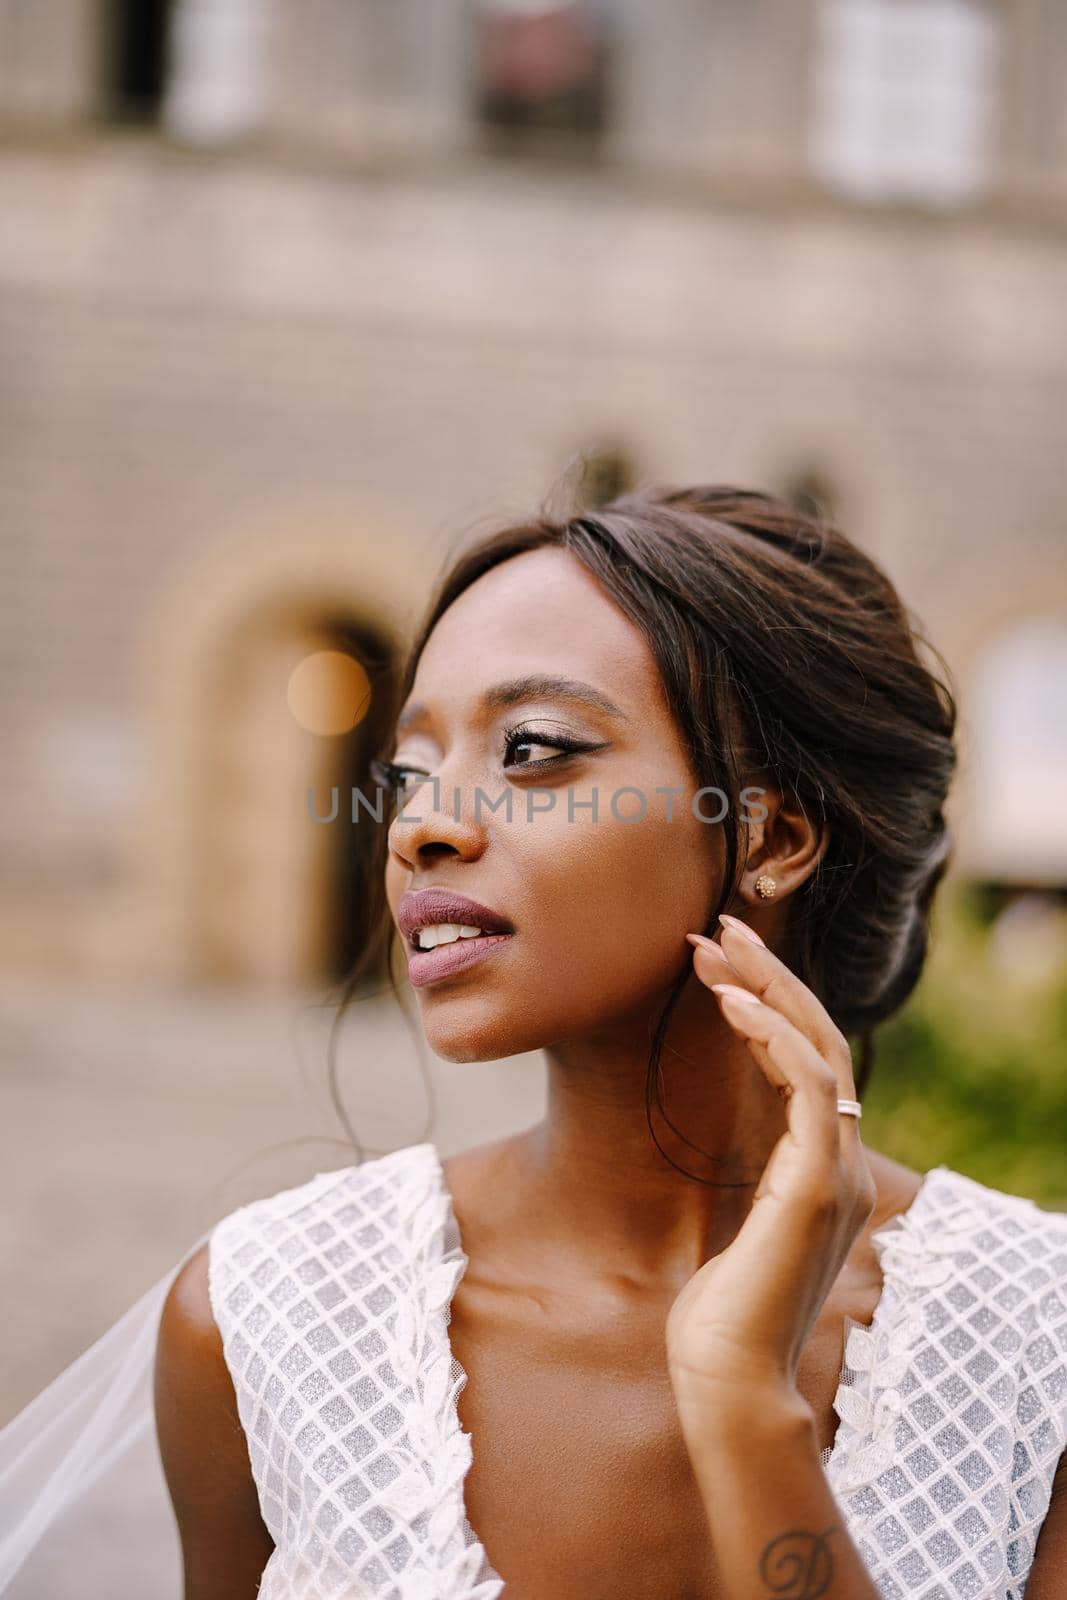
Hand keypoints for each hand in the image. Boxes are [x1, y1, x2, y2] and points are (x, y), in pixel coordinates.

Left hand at [665, 914, 877, 1435]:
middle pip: (820, 1039)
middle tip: (722, 925)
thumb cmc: (719, 1313)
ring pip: (820, 1047)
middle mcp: (839, 1161)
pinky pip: (808, 1084)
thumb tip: (726, 1137)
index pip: (807, 1061)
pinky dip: (774, 1033)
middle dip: (771, 975)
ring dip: (770, 986)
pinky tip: (731, 998)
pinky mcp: (818, 1181)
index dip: (769, 1002)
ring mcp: (835, 1170)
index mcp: (822, 1167)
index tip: (718, 963)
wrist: (729, 1379)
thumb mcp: (732, 1222)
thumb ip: (749, 1176)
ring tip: (718, 942)